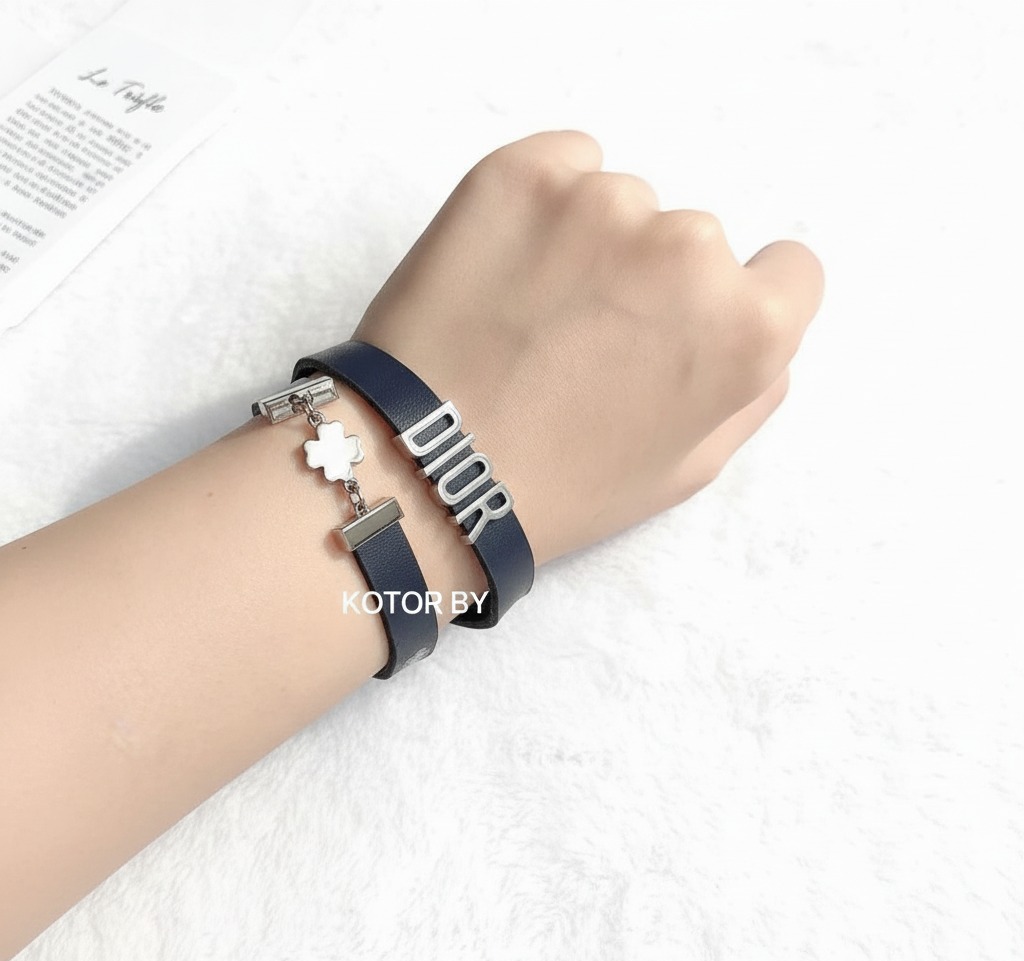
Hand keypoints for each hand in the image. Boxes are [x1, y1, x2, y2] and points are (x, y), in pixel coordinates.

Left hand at [352, 130, 824, 563]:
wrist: (424, 470)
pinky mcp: (521, 171)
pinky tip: (507, 269)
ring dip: (593, 246)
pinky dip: (546, 203)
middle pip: (697, 241)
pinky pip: (565, 163)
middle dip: (655, 283)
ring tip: (530, 318)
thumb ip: (753, 388)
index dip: (736, 305)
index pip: (789, 271)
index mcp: (746, 328)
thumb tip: (759, 323)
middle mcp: (690, 247)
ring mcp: (602, 202)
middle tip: (585, 344)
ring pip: (624, 206)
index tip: (680, 332)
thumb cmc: (561, 487)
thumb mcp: (688, 469)